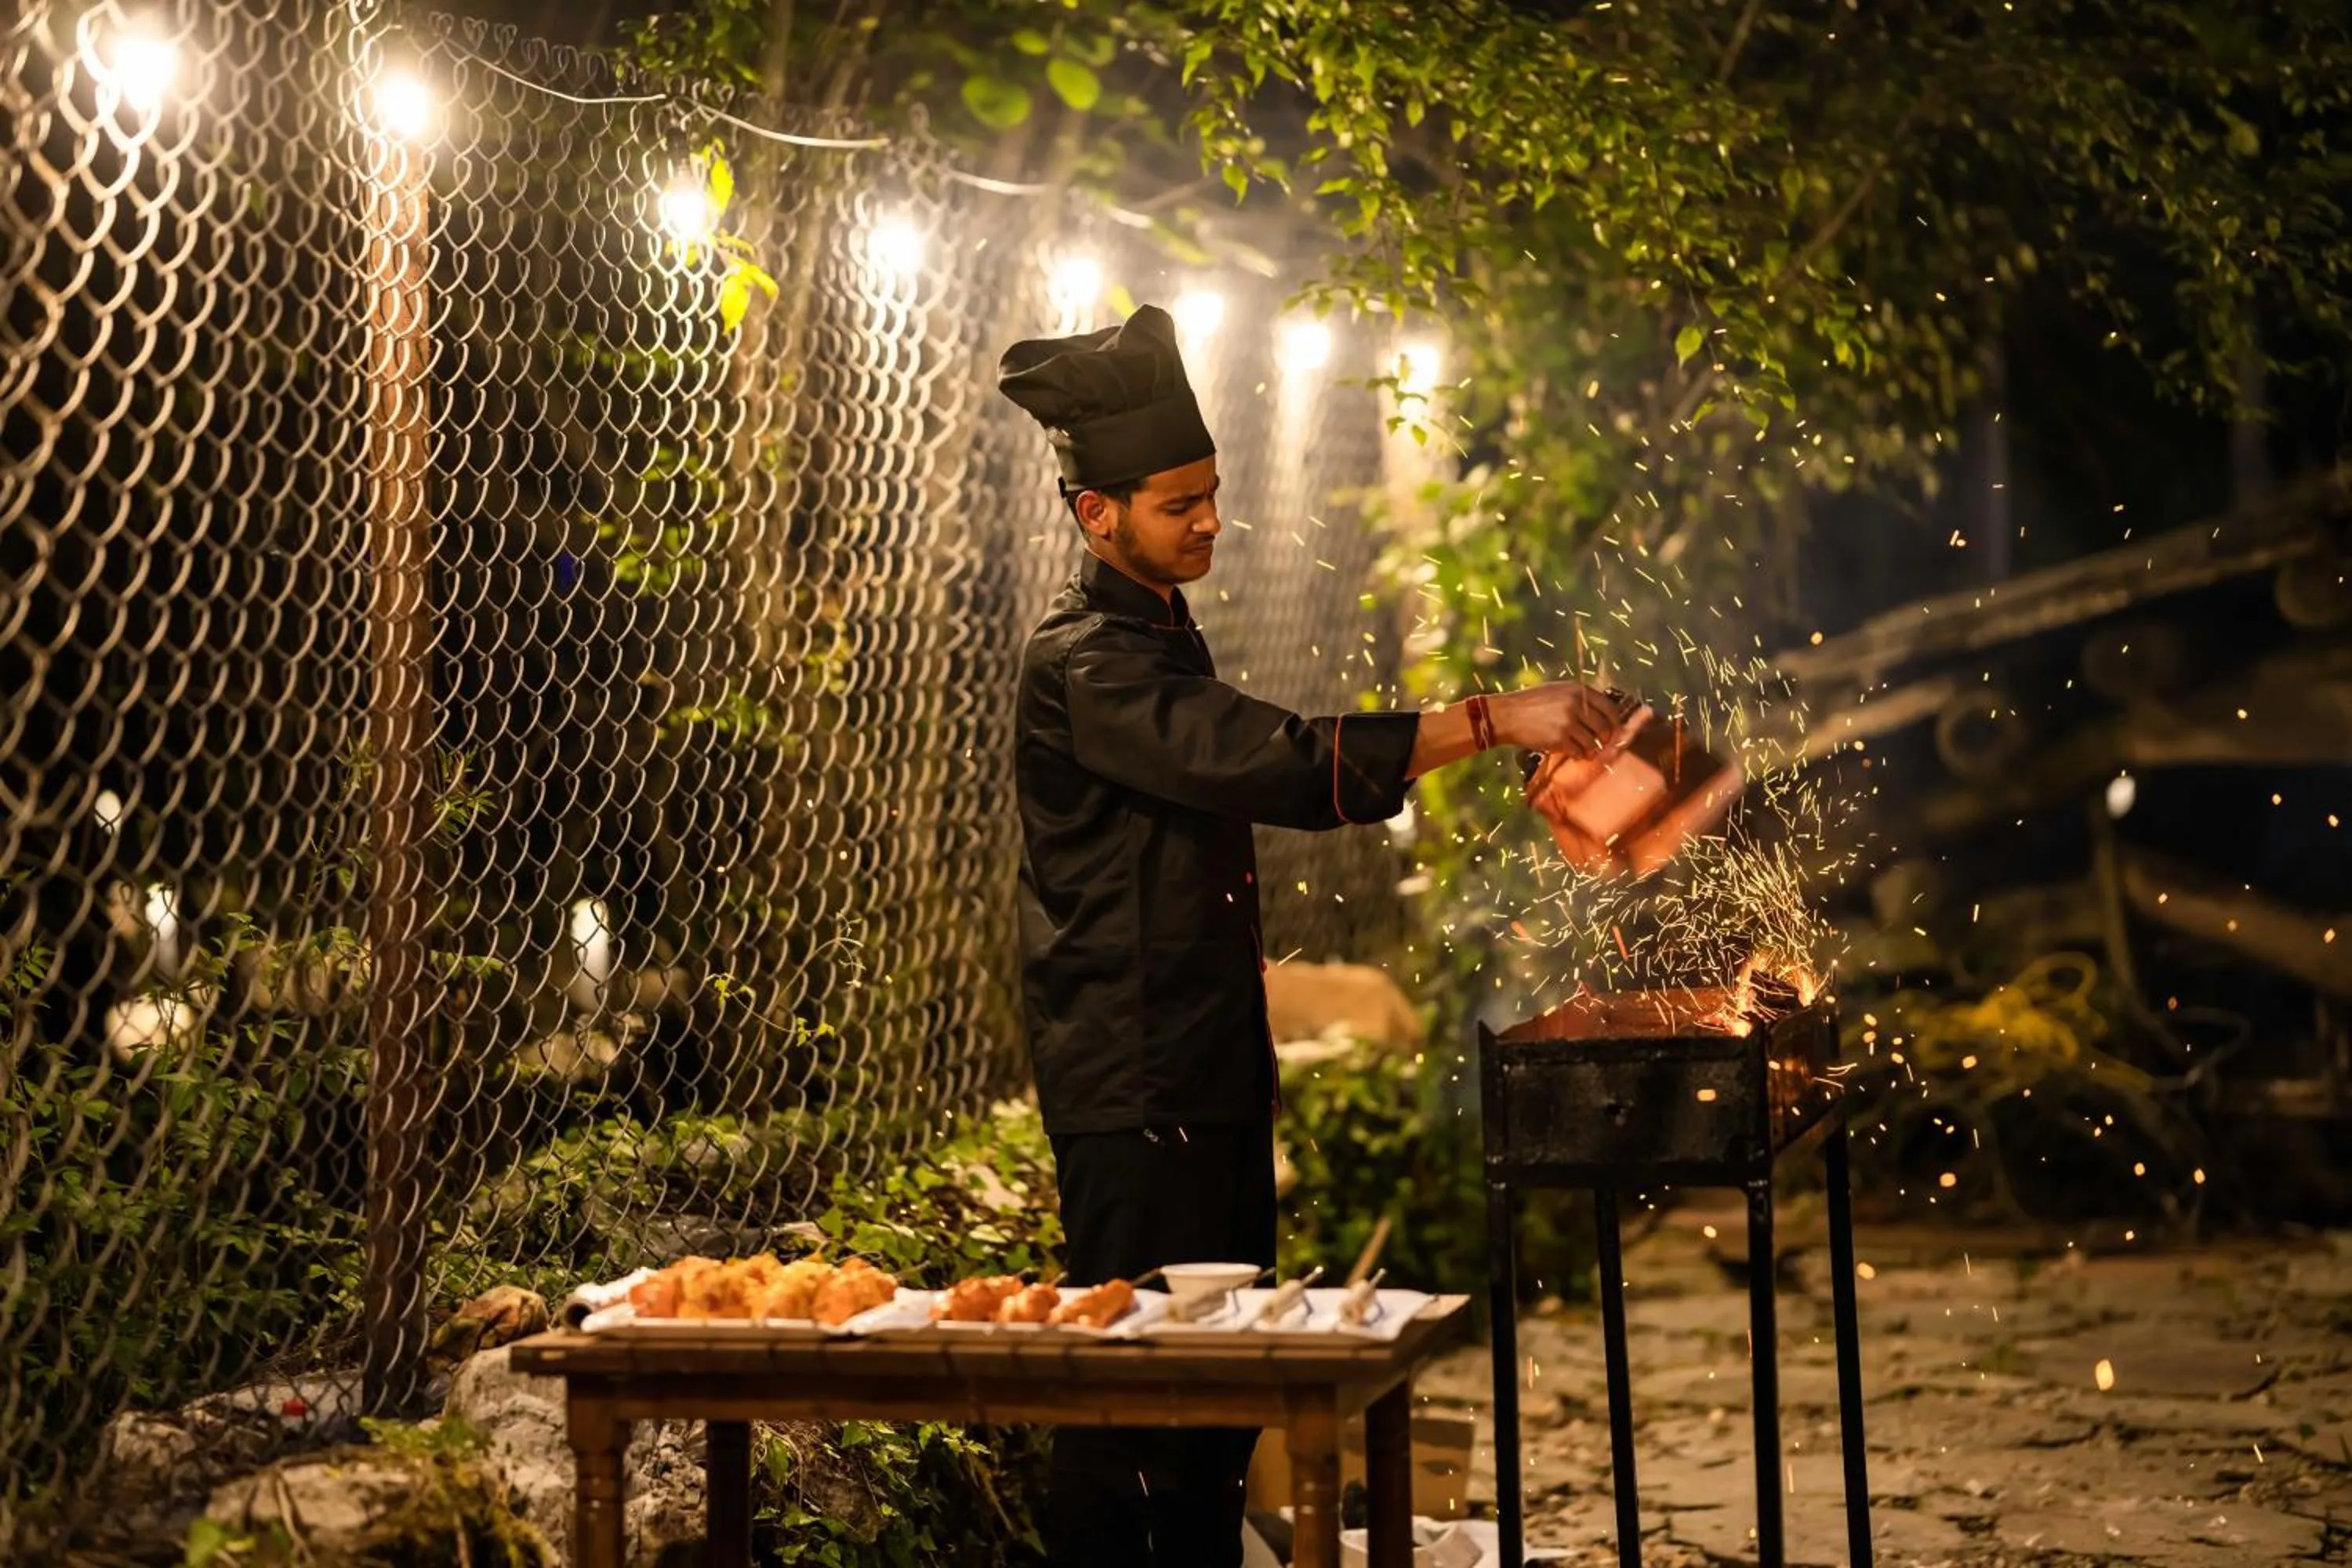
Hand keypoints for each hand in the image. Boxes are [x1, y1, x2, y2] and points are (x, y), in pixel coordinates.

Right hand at [1494, 683, 1637, 757]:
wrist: (1508, 715)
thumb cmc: (1532, 703)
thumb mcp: (1557, 691)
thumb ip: (1580, 698)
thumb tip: (1603, 713)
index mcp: (1578, 690)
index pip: (1609, 708)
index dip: (1615, 722)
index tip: (1614, 730)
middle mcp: (1576, 704)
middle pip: (1604, 727)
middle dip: (1604, 738)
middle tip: (1600, 743)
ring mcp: (1568, 722)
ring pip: (1592, 742)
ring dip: (1590, 749)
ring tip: (1584, 750)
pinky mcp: (1559, 739)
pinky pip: (1578, 751)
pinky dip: (1578, 755)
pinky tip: (1573, 753)